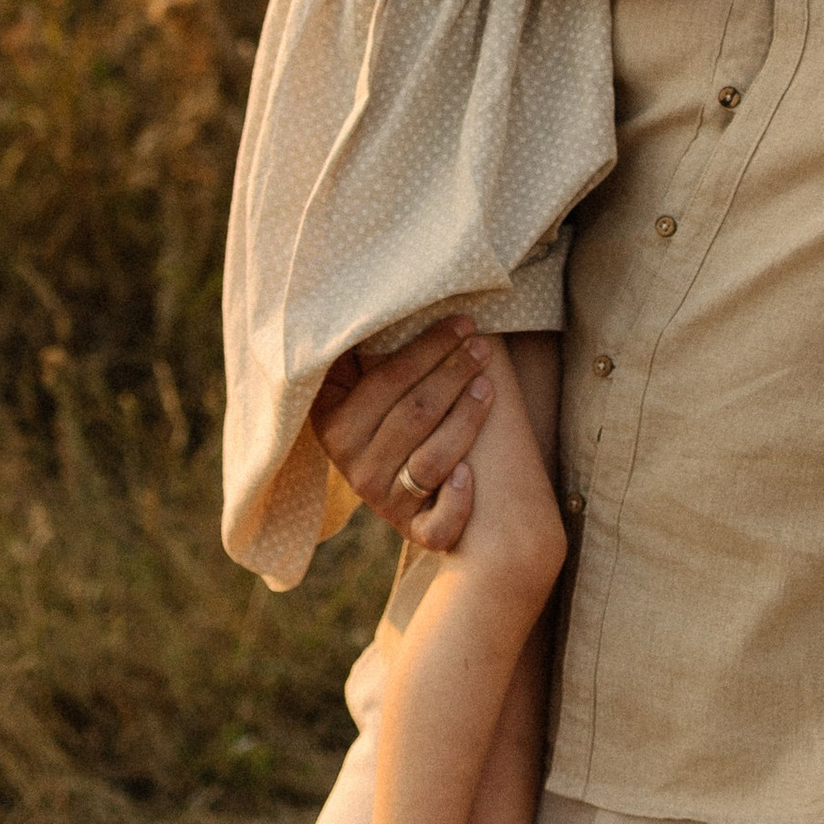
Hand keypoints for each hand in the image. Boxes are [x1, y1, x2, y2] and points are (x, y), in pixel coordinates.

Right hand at [312, 319, 496, 552]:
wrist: (396, 481)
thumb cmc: (386, 408)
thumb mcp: (358, 381)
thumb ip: (363, 349)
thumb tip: (377, 292)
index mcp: (334, 423)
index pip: (386, 381)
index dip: (429, 348)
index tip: (463, 322)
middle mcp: (354, 467)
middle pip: (414, 415)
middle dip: (454, 373)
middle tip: (483, 346)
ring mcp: (383, 501)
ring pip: (431, 460)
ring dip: (465, 420)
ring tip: (488, 385)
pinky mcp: (414, 531)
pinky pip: (436, 525)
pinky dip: (455, 502)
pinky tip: (470, 473)